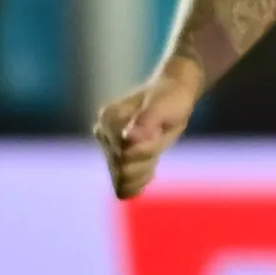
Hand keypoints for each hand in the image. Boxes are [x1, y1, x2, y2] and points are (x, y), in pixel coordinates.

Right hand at [92, 60, 205, 198]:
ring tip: (155, 146)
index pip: (125, 156)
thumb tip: (128, 140)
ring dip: (144, 170)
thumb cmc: (171, 99)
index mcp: (109, 120)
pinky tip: (150, 165)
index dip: (148, 151)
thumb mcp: (163, 109)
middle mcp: (102, 132)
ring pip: (123, 179)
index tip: (157, 133)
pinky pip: (122, 183)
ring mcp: (107, 145)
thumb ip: (146, 123)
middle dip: (146, 162)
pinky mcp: (114, 155)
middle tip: (157, 138)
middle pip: (122, 170)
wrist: (173, 91)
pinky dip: (140, 179)